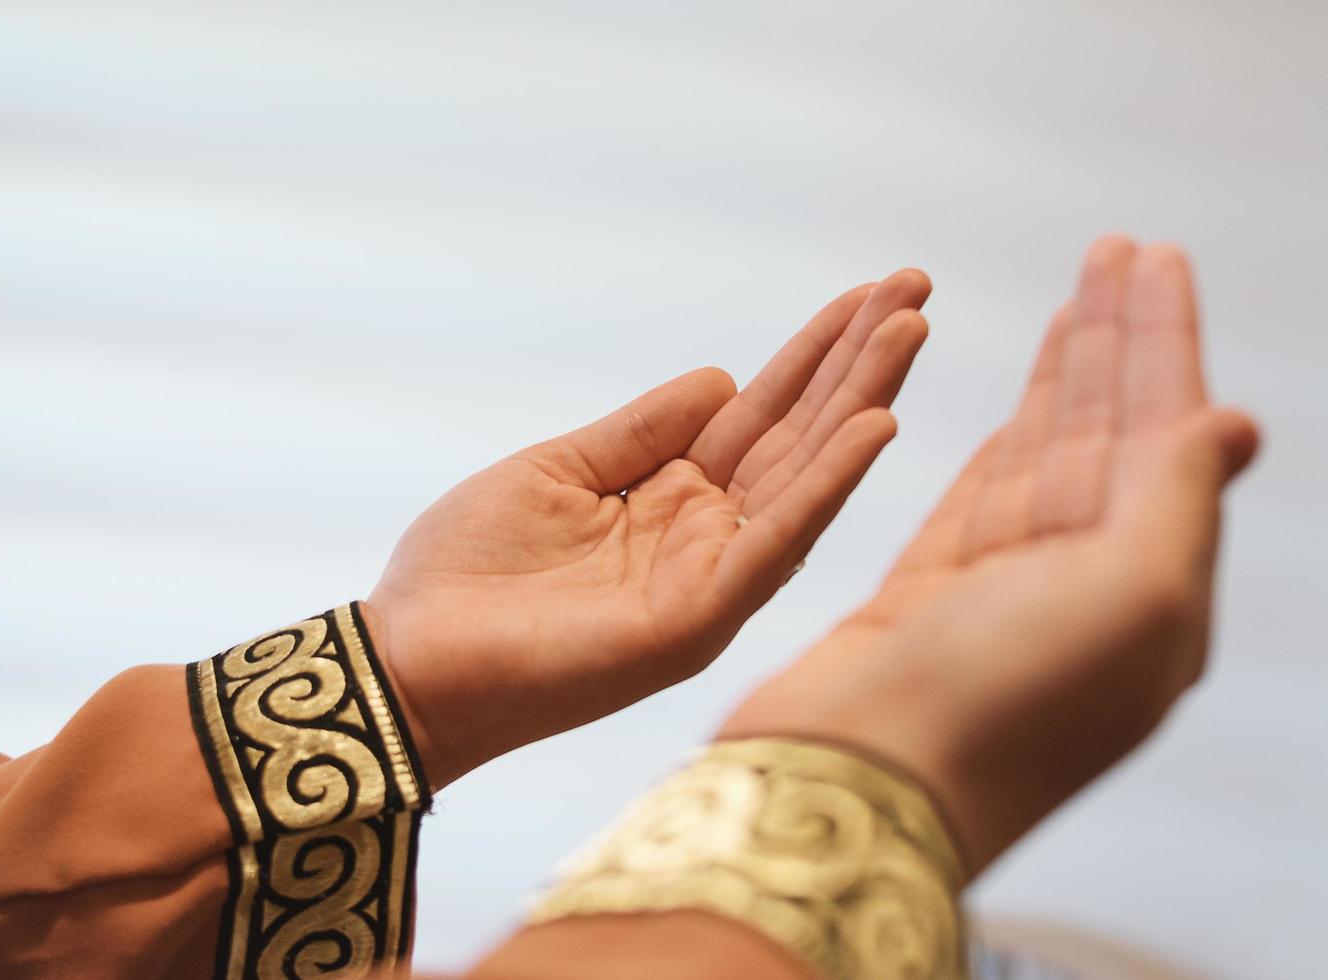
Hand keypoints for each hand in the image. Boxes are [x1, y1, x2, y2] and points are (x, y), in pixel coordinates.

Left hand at [367, 271, 933, 787]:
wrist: (412, 662)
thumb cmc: (470, 575)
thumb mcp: (557, 471)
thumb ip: (641, 431)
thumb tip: (724, 377)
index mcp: (670, 496)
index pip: (761, 415)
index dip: (813, 355)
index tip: (866, 294)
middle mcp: (706, 536)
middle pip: (799, 435)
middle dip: (859, 362)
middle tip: (915, 285)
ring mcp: (709, 579)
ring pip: (804, 477)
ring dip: (861, 404)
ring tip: (909, 329)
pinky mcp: (698, 619)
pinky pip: (775, 543)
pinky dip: (828, 485)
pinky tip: (874, 426)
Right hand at [721, 237, 1259, 875]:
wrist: (856, 785)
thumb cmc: (996, 712)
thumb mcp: (1129, 604)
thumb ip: (1179, 502)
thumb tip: (1233, 424)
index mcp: (1153, 600)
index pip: (1169, 440)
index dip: (1165, 344)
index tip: (1158, 261)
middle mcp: (1087, 592)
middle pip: (1113, 434)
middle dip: (1120, 338)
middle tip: (1121, 248)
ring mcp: (1006, 590)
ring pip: (1049, 451)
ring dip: (1070, 369)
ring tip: (1081, 287)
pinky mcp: (933, 589)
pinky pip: (984, 487)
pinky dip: (1005, 429)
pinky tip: (1026, 386)